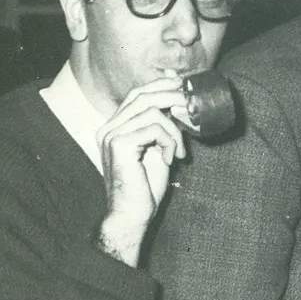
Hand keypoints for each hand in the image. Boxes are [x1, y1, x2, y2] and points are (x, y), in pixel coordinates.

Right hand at [95, 75, 187, 263]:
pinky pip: (154, 128)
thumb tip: (177, 103)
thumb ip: (163, 128)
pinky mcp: (119, 144)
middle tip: (192, 105)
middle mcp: (108, 127)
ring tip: (179, 152)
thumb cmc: (145, 188)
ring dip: (174, 131)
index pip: (136, 94)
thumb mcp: (158, 150)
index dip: (160, 85)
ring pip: (152, 111)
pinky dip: (170, 142)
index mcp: (115, 127)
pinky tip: (171, 160)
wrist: (131, 215)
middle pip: (141, 95)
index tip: (182, 84)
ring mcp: (111, 134)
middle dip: (171, 96)